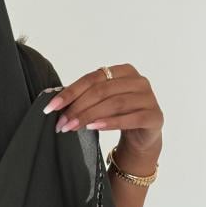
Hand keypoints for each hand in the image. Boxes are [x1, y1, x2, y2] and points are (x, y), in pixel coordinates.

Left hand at [43, 62, 162, 158]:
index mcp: (123, 71)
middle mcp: (138, 81)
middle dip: (77, 107)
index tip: (50, 107)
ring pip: (114, 104)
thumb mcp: (101, 102)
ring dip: (89, 116)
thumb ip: (84, 98)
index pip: (92, 79)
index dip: (70, 92)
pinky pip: (130, 118)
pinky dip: (109, 123)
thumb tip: (54, 104)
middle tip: (61, 123)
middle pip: (101, 91)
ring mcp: (149, 98)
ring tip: (71, 127)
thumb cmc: (118, 115)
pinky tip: (93, 128)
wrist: (143, 135)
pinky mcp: (155, 116)